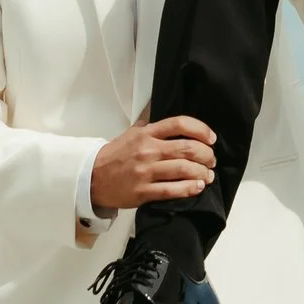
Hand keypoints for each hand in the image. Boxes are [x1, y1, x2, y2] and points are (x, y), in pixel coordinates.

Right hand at [90, 116, 216, 209]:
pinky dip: (189, 188)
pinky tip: (198, 187)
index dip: (201, 130)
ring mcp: (145, 171)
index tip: (211, 138)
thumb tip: (164, 111)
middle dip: (206, 155)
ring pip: (183, 169)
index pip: (179, 124)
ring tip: (208, 175)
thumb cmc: (115, 155)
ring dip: (202, 173)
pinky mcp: (142, 192)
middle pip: (186, 148)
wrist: (92, 177)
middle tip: (211, 160)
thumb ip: (151, 123)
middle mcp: (148, 150)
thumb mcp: (132, 132)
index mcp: (147, 133)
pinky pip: (172, 190)